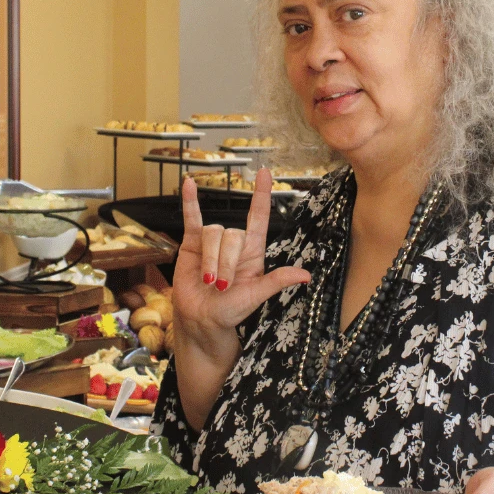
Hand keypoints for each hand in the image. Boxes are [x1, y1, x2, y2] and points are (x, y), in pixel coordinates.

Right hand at [173, 168, 310, 357]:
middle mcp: (234, 242)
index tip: (265, 173)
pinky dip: (189, 201)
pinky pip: (191, 218)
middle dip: (226, 262)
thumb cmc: (232, 310)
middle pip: (232, 234)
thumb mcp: (256, 296)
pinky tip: (188, 184)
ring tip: (208, 282)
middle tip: (222, 286)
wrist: (202, 320)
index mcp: (253, 250)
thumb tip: (306, 275)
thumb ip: (276, 281)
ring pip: (212, 234)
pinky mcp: (192, 244)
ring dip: (211, 259)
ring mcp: (212, 241)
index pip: (259, 216)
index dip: (262, 195)